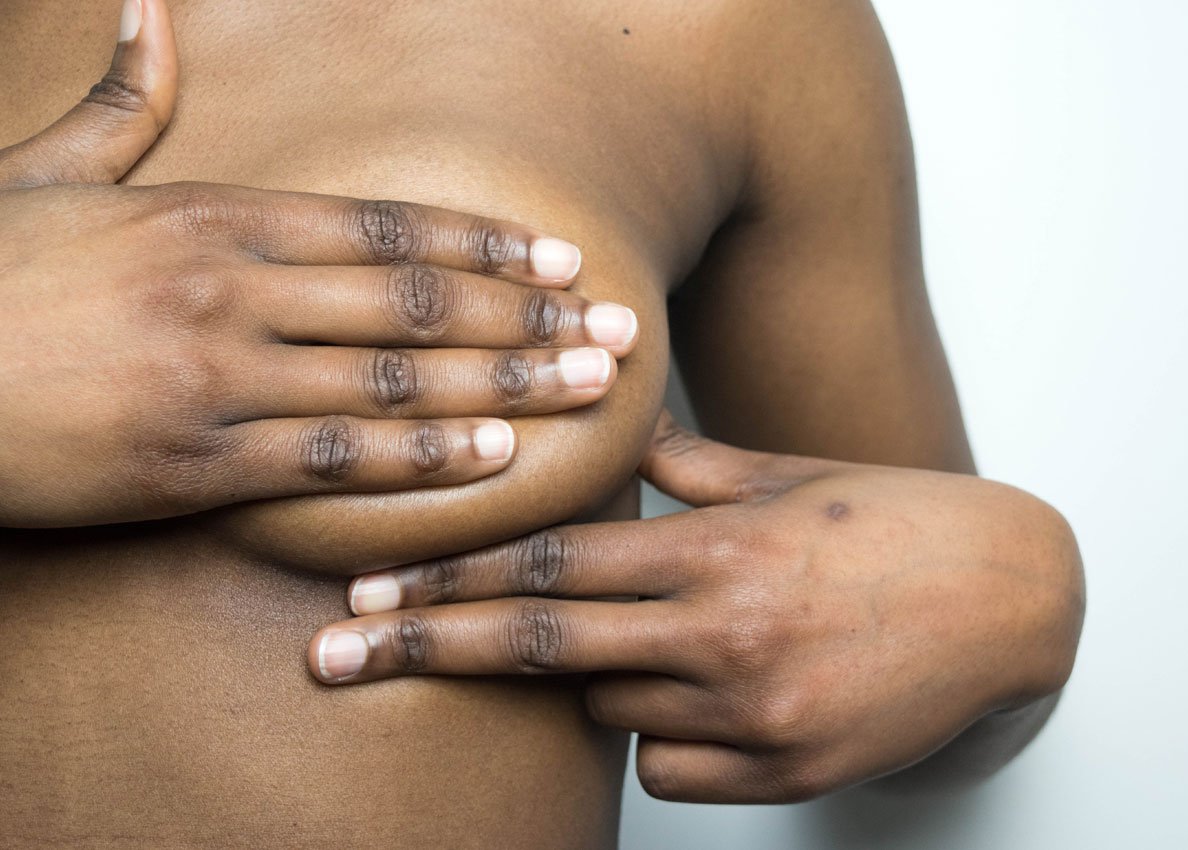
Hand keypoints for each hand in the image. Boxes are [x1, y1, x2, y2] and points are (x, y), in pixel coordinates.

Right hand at [0, 0, 637, 527]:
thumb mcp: (43, 173)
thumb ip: (120, 101)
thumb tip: (147, 10)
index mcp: (212, 213)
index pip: (387, 226)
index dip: (489, 244)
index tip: (564, 260)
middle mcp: (232, 288)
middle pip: (417, 298)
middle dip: (531, 314)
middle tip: (617, 331)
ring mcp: (217, 375)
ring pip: (396, 376)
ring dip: (507, 382)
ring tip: (590, 388)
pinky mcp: (193, 462)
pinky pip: (333, 457)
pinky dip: (420, 456)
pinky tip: (493, 454)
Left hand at [307, 412, 1083, 802]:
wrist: (1013, 600)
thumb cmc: (894, 521)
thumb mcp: (787, 474)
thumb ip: (688, 468)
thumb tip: (611, 445)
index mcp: (717, 550)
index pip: (552, 563)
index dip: (451, 573)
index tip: (371, 586)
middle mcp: (724, 636)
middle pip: (542, 646)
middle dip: (427, 646)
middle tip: (333, 657)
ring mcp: (754, 716)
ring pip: (609, 709)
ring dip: (596, 677)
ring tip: (660, 638)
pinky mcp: (786, 774)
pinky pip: (671, 766)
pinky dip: (665, 734)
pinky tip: (716, 695)